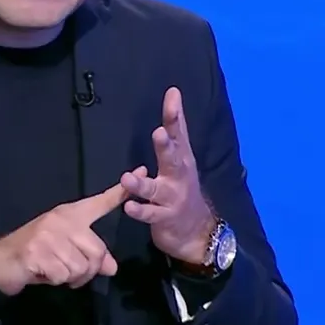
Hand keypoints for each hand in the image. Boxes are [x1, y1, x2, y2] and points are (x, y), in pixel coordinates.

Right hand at [0, 183, 129, 296]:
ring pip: (82, 267)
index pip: (100, 202)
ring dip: (72, 278)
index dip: (121, 192)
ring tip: (56, 271)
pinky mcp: (38, 252)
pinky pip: (64, 276)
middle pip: (97, 251)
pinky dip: (56, 281)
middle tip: (71, 273)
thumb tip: (112, 267)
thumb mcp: (67, 252)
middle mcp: (62, 221)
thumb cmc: (38, 254)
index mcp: (70, 215)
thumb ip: (90, 256)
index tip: (142, 171)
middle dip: (88, 271)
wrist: (2, 261)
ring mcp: (49, 235)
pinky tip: (44, 273)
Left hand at [121, 87, 216, 264]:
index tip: (172, 94)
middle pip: (173, 158)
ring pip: (156, 189)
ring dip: (141, 184)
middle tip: (158, 132)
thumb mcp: (182, 158)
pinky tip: (128, 206)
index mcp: (182, 159)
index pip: (178, 133)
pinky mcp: (165, 218)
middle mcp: (179, 176)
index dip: (175, 115)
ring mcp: (173, 198)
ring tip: (127, 177)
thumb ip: (175, 129)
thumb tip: (173, 93)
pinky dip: (140, 211)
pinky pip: (151, 214)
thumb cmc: (182, 188)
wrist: (198, 232)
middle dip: (165, 146)